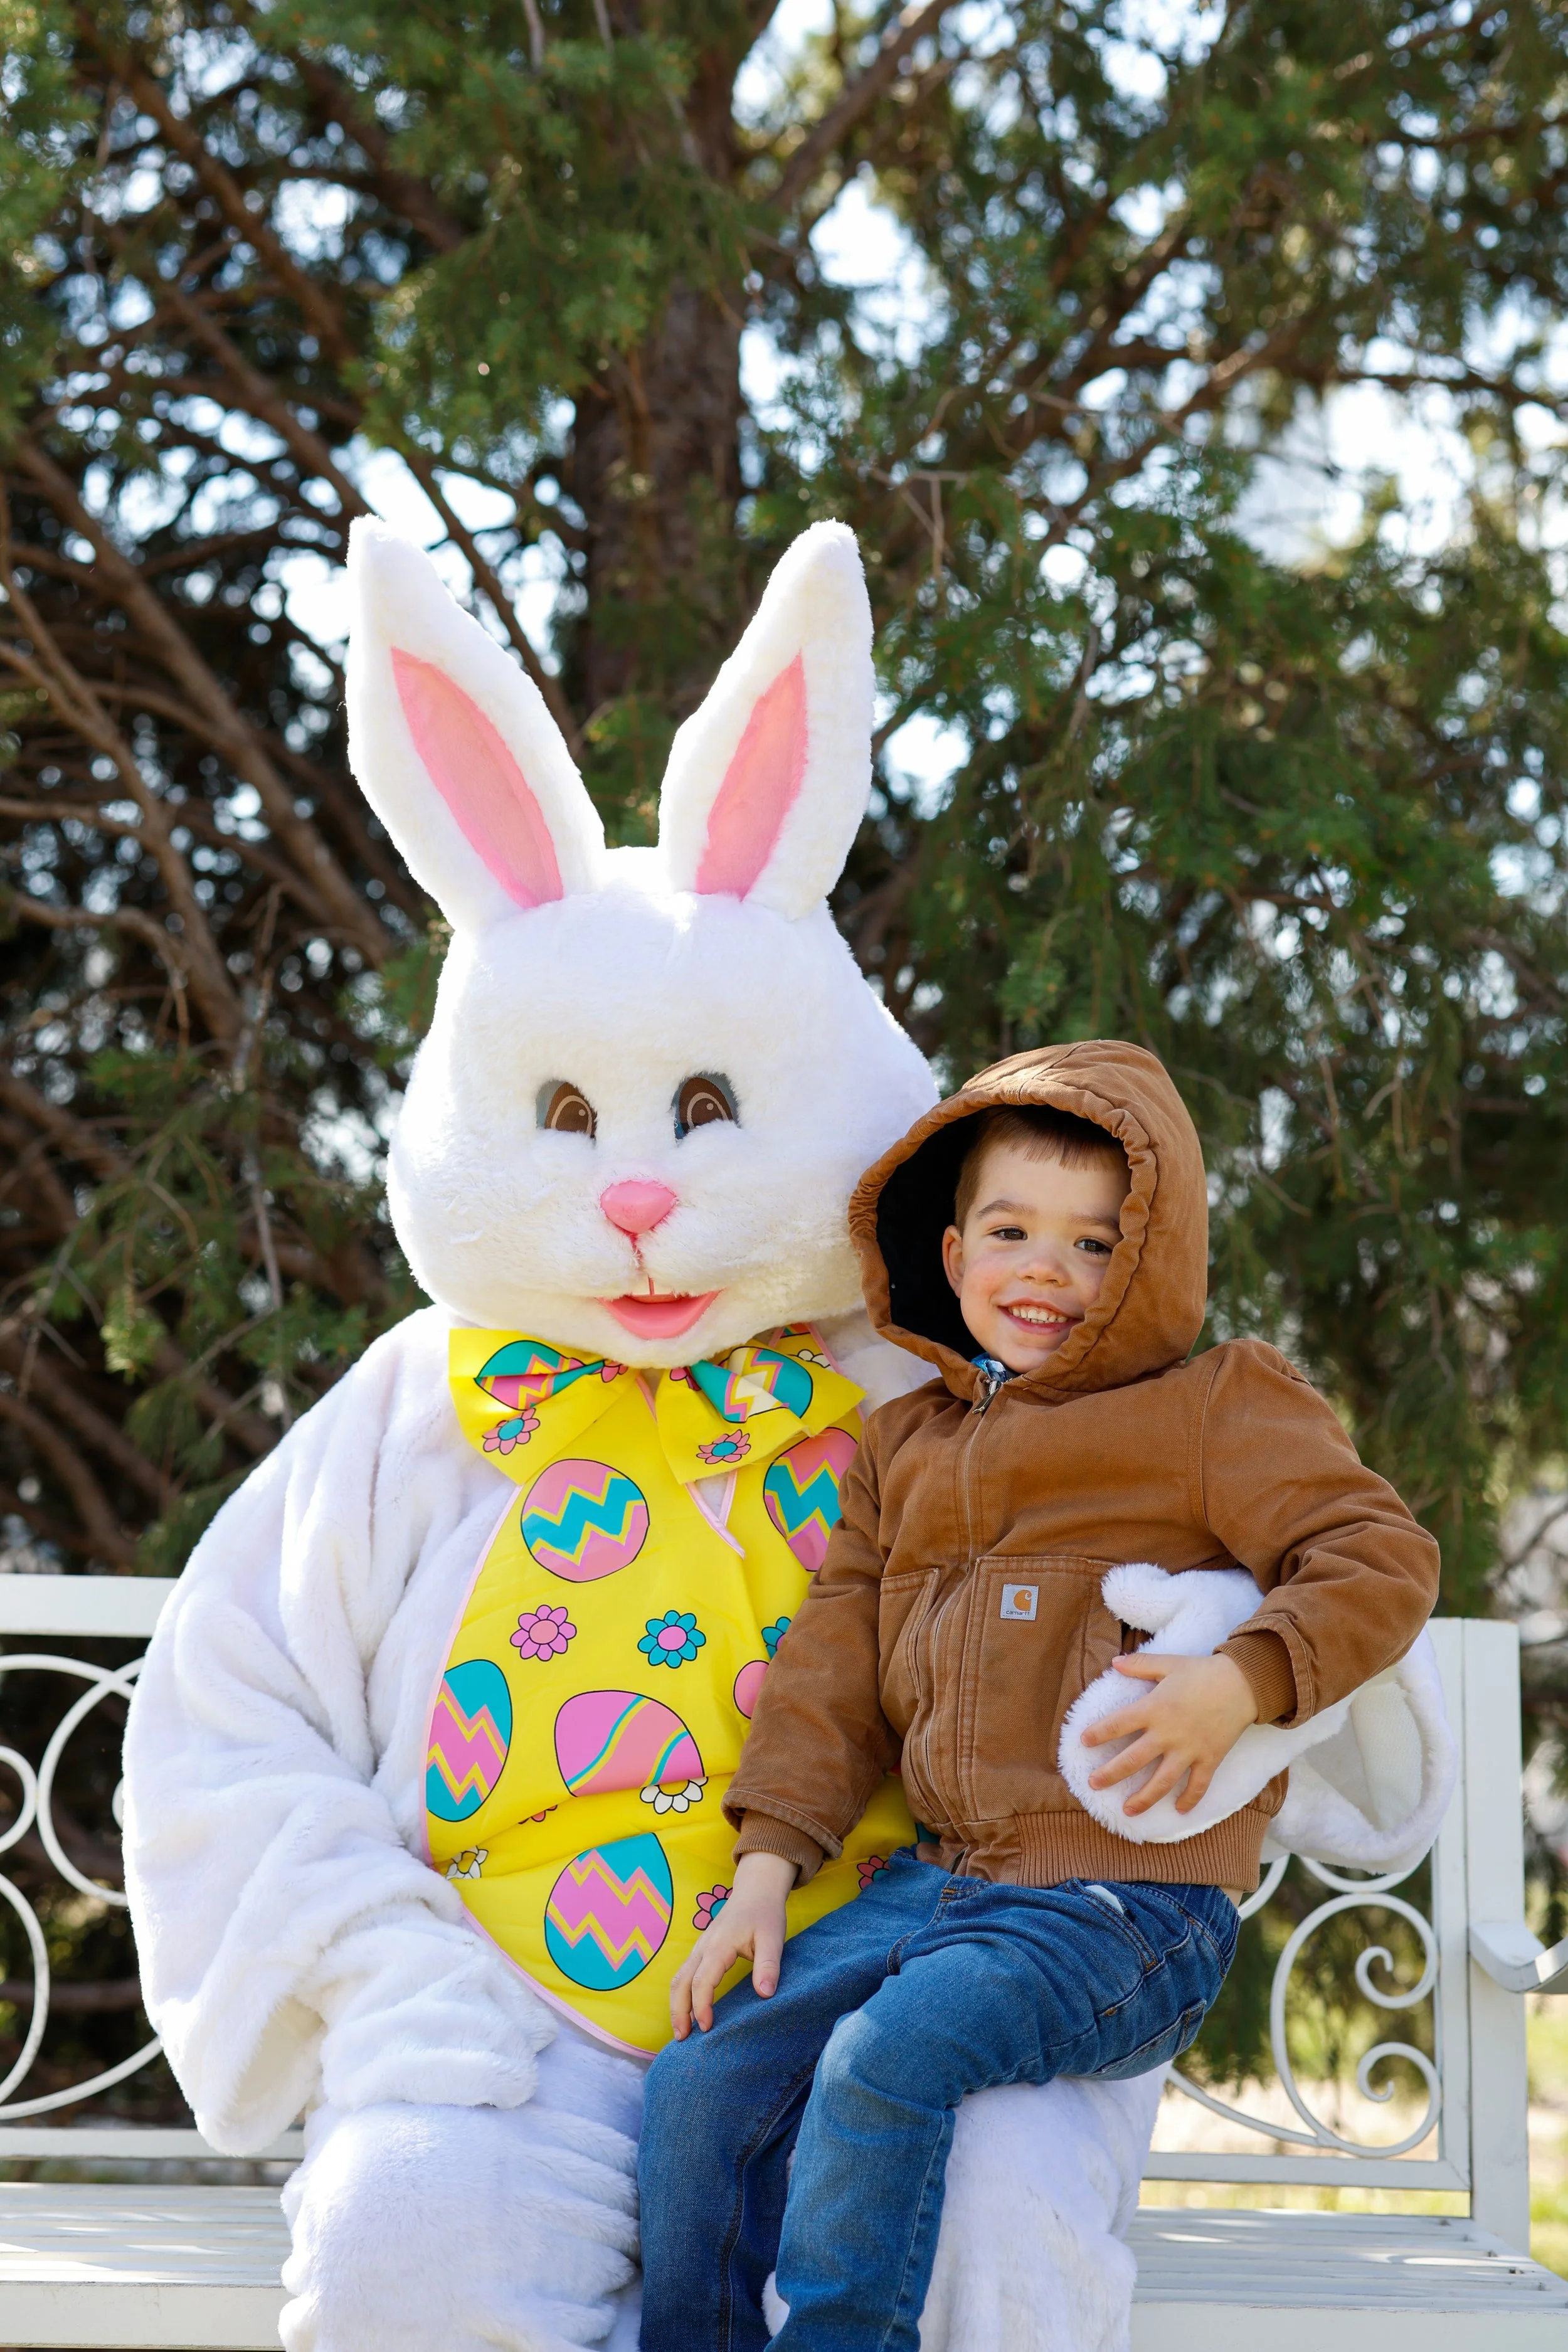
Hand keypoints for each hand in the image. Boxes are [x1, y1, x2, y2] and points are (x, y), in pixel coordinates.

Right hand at [669, 1851, 794, 2037]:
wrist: (757, 1890)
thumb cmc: (765, 1914)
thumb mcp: (773, 1938)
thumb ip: (768, 1965)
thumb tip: (765, 1994)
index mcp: (719, 1946)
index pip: (702, 1980)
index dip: (701, 2006)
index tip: (707, 2028)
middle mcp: (703, 1947)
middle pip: (680, 1982)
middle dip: (678, 2011)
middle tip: (682, 2039)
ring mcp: (699, 1948)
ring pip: (678, 1978)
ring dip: (676, 2005)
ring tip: (681, 2031)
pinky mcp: (702, 1950)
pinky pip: (684, 1974)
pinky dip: (681, 1995)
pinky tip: (687, 2011)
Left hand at [1080, 1652, 1257, 1815]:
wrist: (1243, 1683)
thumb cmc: (1202, 1672)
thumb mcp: (1169, 1663)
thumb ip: (1140, 1665)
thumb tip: (1114, 1662)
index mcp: (1154, 1708)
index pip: (1118, 1723)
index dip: (1098, 1733)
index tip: (1083, 1741)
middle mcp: (1168, 1733)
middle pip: (1132, 1760)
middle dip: (1110, 1774)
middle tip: (1093, 1784)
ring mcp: (1189, 1750)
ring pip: (1161, 1781)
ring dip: (1143, 1798)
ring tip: (1127, 1811)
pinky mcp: (1209, 1759)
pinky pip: (1198, 1785)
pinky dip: (1190, 1799)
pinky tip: (1180, 1811)